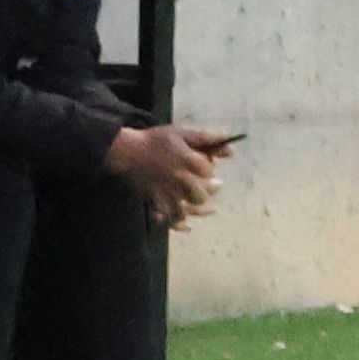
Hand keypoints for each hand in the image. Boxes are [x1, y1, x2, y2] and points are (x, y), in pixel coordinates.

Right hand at [105, 120, 232, 222]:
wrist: (127, 152)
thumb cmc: (155, 140)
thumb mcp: (182, 133)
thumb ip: (208, 140)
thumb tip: (231, 151)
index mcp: (190, 162)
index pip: (209, 171)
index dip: (211, 167)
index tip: (208, 163)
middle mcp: (182, 180)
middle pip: (203, 195)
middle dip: (210, 191)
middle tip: (216, 187)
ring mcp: (169, 192)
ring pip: (190, 210)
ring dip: (200, 210)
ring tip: (210, 209)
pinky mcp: (157, 200)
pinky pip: (171, 218)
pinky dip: (180, 224)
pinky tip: (188, 226)